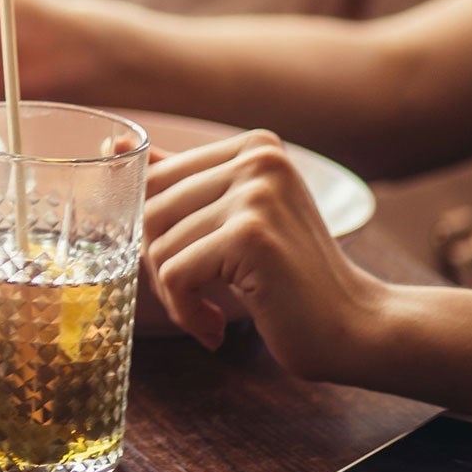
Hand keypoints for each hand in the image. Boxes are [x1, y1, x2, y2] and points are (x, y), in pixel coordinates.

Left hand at [144, 130, 389, 382]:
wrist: (357, 329)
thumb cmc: (291, 280)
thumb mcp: (237, 216)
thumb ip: (181, 180)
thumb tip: (114, 142)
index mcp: (254, 146)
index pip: (155, 179)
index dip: (155, 233)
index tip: (187, 265)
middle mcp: (258, 159)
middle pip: (150, 209)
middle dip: (159, 264)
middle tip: (193, 296)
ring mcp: (257, 194)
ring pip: (157, 244)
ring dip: (173, 293)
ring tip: (209, 311)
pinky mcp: (251, 236)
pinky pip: (175, 274)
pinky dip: (185, 310)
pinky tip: (215, 325)